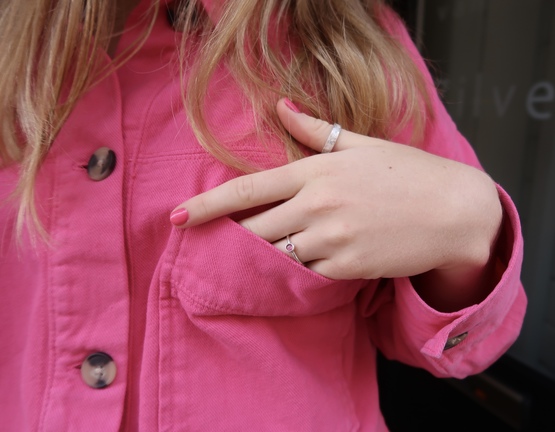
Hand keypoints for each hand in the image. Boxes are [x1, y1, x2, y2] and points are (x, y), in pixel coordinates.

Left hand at [171, 99, 501, 289]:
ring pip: (278, 256)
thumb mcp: (361, 144)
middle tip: (221, 244)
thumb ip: (314, 131)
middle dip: (234, 239)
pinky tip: (314, 258)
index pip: (247, 189)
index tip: (176, 218)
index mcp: (316, 171)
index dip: (207, 206)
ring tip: (271, 252)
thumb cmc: (407, 173)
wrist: (453, 211)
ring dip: (268, 256)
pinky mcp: (347, 267)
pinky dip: (303, 269)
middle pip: (255, 230)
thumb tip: (280, 106)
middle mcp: (318, 206)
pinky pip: (309, 273)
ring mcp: (332, 239)